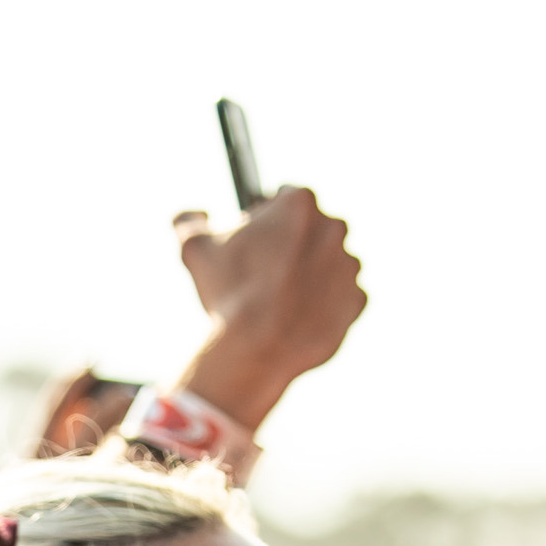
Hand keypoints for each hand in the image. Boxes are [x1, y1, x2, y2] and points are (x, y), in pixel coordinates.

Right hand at [171, 185, 366, 425]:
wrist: (257, 347)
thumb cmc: (226, 291)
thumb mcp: (194, 248)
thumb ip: (188, 220)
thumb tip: (193, 215)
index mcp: (300, 204)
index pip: (285, 197)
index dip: (266, 217)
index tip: (255, 238)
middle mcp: (334, 228)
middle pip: (312, 228)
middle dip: (292, 244)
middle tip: (265, 272)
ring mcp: (349, 266)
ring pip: (328, 263)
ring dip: (310, 273)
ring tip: (280, 298)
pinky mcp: (357, 301)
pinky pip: (342, 297)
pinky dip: (324, 304)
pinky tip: (298, 316)